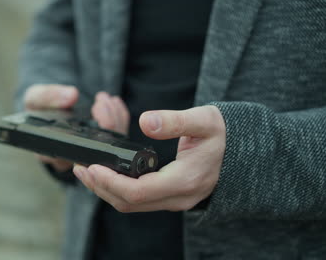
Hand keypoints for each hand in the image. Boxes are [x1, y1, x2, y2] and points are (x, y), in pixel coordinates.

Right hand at [24, 85, 129, 171]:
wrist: (47, 106)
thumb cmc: (38, 107)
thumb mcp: (35, 98)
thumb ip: (48, 96)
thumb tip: (71, 95)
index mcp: (51, 152)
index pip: (75, 153)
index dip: (91, 138)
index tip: (95, 113)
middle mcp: (72, 157)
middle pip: (99, 151)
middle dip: (107, 123)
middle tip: (102, 102)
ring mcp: (89, 152)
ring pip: (111, 144)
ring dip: (115, 118)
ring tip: (107, 99)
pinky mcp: (101, 144)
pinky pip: (116, 136)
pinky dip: (119, 118)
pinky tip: (115, 103)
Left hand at [73, 106, 225, 211]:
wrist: (245, 152)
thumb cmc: (226, 135)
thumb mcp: (204, 120)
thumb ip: (175, 121)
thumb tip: (145, 121)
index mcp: (184, 181)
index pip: (137, 192)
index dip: (109, 181)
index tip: (90, 166)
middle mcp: (178, 198)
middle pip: (129, 203)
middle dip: (100, 187)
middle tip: (80, 169)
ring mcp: (175, 201)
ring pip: (132, 205)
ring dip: (107, 191)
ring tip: (87, 172)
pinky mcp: (171, 197)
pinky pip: (140, 201)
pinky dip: (119, 190)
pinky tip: (108, 175)